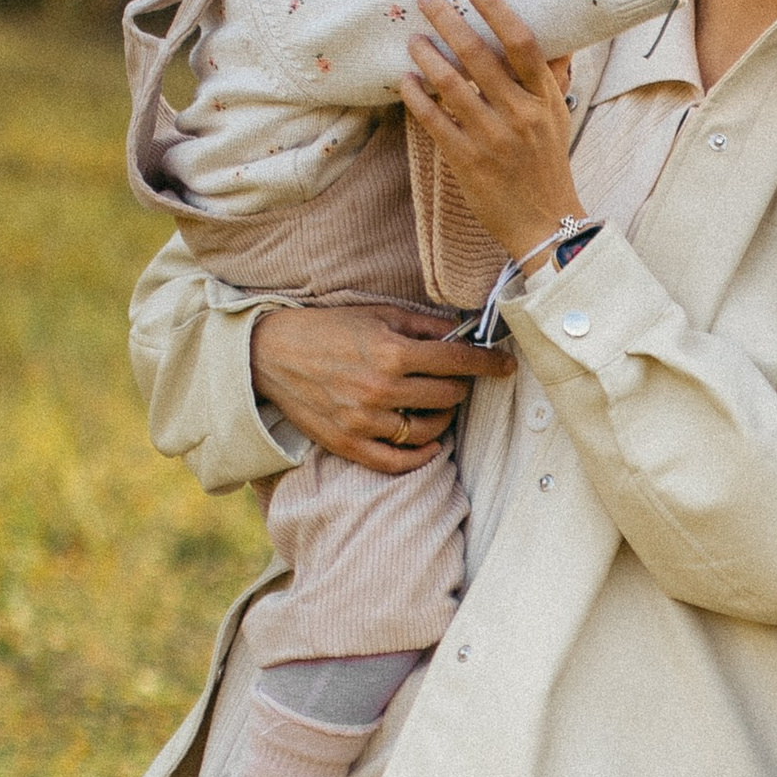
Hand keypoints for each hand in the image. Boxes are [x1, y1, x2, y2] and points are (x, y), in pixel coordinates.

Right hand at [249, 299, 503, 476]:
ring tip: (438, 406)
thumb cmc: (326, 329)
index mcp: (391, 352)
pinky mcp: (349, 444)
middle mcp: (381, 389)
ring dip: (444, 419)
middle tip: (454, 378)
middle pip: (449, 397)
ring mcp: (365, 421)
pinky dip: (421, 455)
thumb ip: (423, 326)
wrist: (270, 354)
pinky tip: (429, 443)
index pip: (457, 361)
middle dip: (460, 386)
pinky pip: (398, 462)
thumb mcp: (376, 315)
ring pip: (430, 431)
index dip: (489, 363)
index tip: (506, 365)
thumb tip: (464, 334)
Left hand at [399, 0, 586, 255]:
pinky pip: (434, 121)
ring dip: (426, 55)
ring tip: (412, 39)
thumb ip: (546, 79)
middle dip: (447, 18)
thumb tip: (548, 36)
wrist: (546, 225)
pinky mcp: (468, 162)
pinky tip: (405, 81)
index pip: (520, 41)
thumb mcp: (557, 118)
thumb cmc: (548, 166)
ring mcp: (493, 139)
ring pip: (450, 85)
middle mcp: (520, 115)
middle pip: (478, 54)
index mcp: (544, 99)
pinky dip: (416, 97)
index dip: (493, 6)